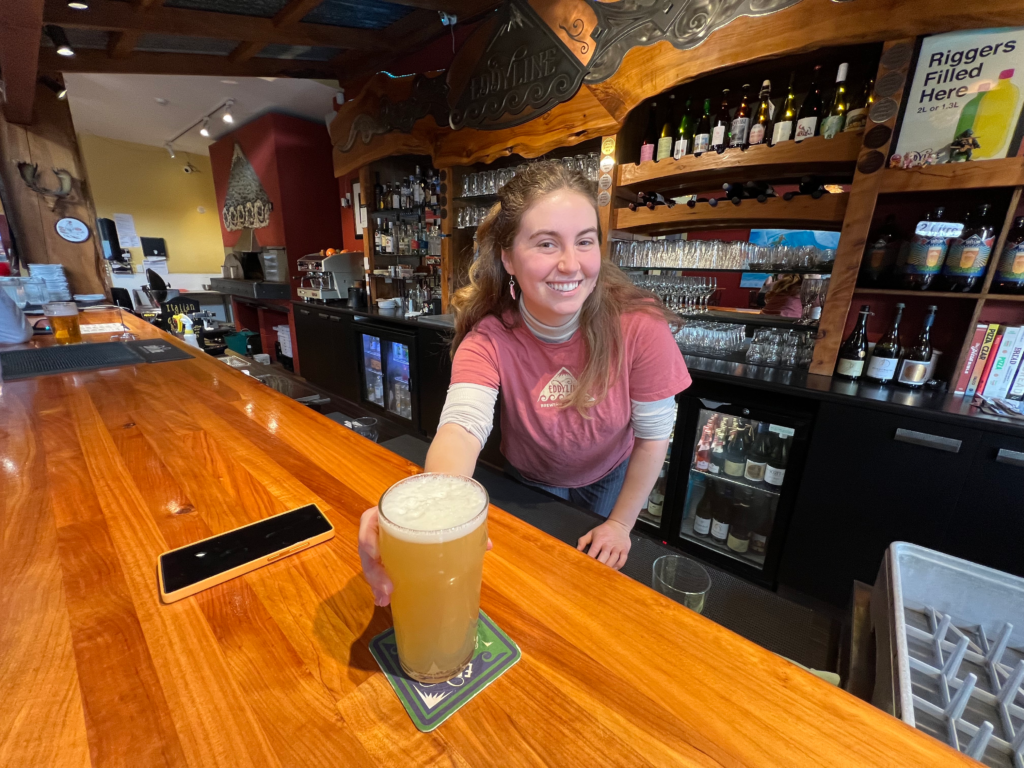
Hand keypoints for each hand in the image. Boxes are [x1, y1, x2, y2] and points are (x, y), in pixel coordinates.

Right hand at [358, 506, 494, 606]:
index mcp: (394, 507)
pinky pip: (381, 567)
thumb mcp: (454, 506)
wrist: (442, 491)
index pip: (370, 521)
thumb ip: (469, 523)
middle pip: (368, 547)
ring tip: (384, 601)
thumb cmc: (442, 499)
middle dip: (373, 572)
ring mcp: (386, 538)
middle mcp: (385, 522)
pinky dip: (381, 584)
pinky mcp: (392, 552)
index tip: (377, 557)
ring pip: (372, 561)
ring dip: (375, 582)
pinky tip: (387, 600)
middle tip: (387, 592)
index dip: (369, 540)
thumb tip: (488, 545)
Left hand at [577, 519, 630, 569]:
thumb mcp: (591, 533)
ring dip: (608, 567)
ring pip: (614, 559)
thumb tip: (577, 551)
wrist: (619, 525)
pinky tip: (613, 570)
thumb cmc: (603, 531)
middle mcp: (609, 544)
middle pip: (604, 556)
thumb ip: (583, 541)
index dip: (590, 559)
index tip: (586, 566)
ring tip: (603, 574)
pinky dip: (618, 566)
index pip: (594, 550)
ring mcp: (618, 547)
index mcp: (600, 539)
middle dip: (599, 565)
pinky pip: (622, 560)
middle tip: (594, 573)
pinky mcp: (625, 550)